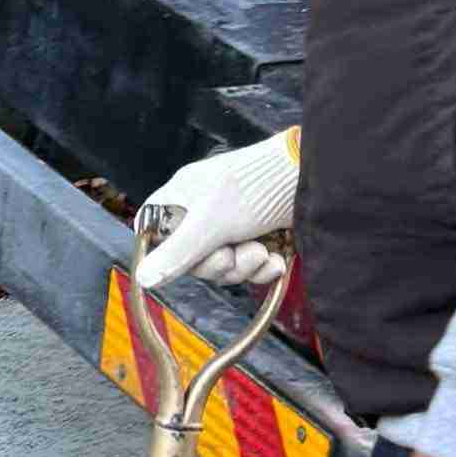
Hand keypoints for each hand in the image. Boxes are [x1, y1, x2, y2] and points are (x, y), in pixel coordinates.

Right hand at [138, 126, 300, 298]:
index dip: (165, 254)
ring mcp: (229, 225)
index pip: (155, 233)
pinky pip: (246, 266)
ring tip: (261, 251)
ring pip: (221, 266)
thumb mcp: (211, 222)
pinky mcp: (255, 236)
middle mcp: (201, 212)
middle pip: (191, 260)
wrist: (313, 177)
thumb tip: (142, 278)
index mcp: (181, 198)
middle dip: (218, 264)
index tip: (185, 258)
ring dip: (244, 267)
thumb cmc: (256, 185)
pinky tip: (274, 259)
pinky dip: (261, 267)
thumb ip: (176, 253)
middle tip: (233, 253)